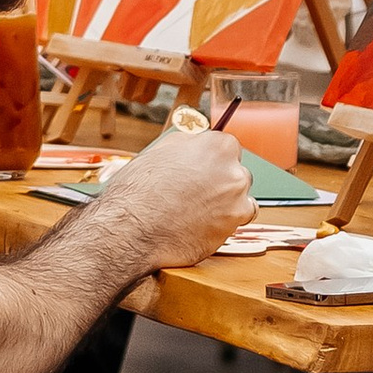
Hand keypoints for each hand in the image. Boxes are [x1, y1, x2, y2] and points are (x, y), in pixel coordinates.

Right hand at [109, 126, 256, 280]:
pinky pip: (240, 219)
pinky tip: (203, 223)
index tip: (202, 170)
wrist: (132, 229)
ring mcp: (237, 197)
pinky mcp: (235, 223)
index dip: (210, 160)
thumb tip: (195, 142)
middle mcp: (232, 168)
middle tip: (195, 192)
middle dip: (219, 180)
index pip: (225, 147)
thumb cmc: (138, 192)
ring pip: (239, 195)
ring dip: (224, 201)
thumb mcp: (159, 152)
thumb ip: (186, 145)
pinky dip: (225, 221)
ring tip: (195, 210)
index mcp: (216, 145)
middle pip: (235, 171)